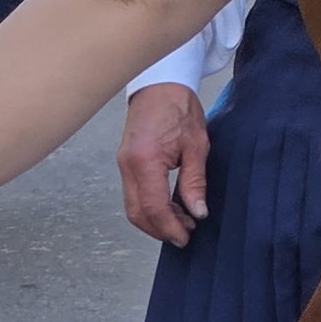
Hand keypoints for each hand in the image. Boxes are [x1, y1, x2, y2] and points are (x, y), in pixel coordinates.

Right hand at [119, 84, 211, 242]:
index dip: (169, 228)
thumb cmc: (180, 108)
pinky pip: (133, 194)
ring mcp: (122, 164)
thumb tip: (198, 213)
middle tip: (185, 234)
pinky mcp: (125, 162)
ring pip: (132, 207)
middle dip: (160, 230)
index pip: (154, 208)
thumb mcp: (197, 145)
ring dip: (154, 220)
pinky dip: (149, 206)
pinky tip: (170, 206)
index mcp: (146, 161)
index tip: (187, 237)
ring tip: (182, 220)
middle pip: (137, 214)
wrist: (160, 83)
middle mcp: (128, 166)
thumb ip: (195, 182)